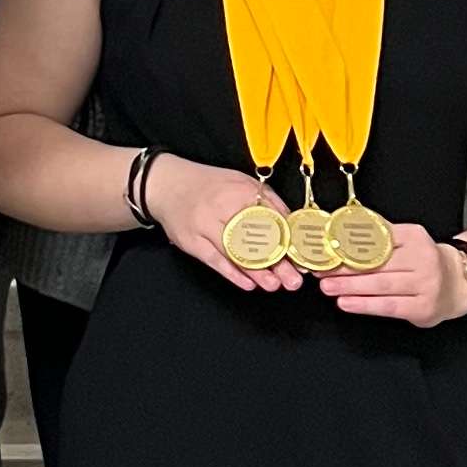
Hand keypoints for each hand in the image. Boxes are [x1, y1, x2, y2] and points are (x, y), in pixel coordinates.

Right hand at [146, 156, 303, 292]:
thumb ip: (266, 200)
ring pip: (234, 253)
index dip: (288, 239)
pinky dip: (232, 273)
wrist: (166, 185)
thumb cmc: (207, 185)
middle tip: (293, 278)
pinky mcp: (190, 241)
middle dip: (276, 261)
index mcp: (239, 190)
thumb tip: (291, 224)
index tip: (301, 257)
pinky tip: (248, 283)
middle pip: (254, 238)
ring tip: (274, 285)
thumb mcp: (240, 182)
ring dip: (256, 272)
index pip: (270, 217)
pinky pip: (214, 260)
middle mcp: (221, 206)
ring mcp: (203, 225)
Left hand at [319, 223, 466, 322]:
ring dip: (350, 286)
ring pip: (381, 285)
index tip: (328, 248)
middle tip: (321, 270)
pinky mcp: (423, 307)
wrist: (459, 284)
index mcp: (414, 236)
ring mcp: (425, 284)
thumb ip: (379, 235)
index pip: (378, 237)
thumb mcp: (408, 240)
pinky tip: (346, 303)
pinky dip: (365, 305)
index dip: (349, 244)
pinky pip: (389, 306)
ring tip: (327, 286)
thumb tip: (339, 231)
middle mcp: (423, 258)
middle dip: (344, 268)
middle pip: (377, 263)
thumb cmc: (423, 261)